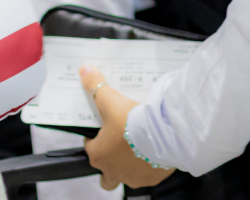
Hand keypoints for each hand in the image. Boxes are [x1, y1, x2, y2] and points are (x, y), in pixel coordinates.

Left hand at [79, 65, 174, 190]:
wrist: (165, 134)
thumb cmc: (134, 123)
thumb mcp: (112, 101)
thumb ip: (97, 87)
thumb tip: (84, 71)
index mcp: (98, 154)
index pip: (91, 146)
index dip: (97, 136)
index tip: (107, 126)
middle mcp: (113, 171)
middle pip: (105, 173)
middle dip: (110, 161)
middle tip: (120, 143)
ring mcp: (133, 177)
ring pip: (126, 175)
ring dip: (130, 164)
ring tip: (140, 146)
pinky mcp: (152, 178)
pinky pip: (148, 174)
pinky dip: (150, 164)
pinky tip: (155, 149)